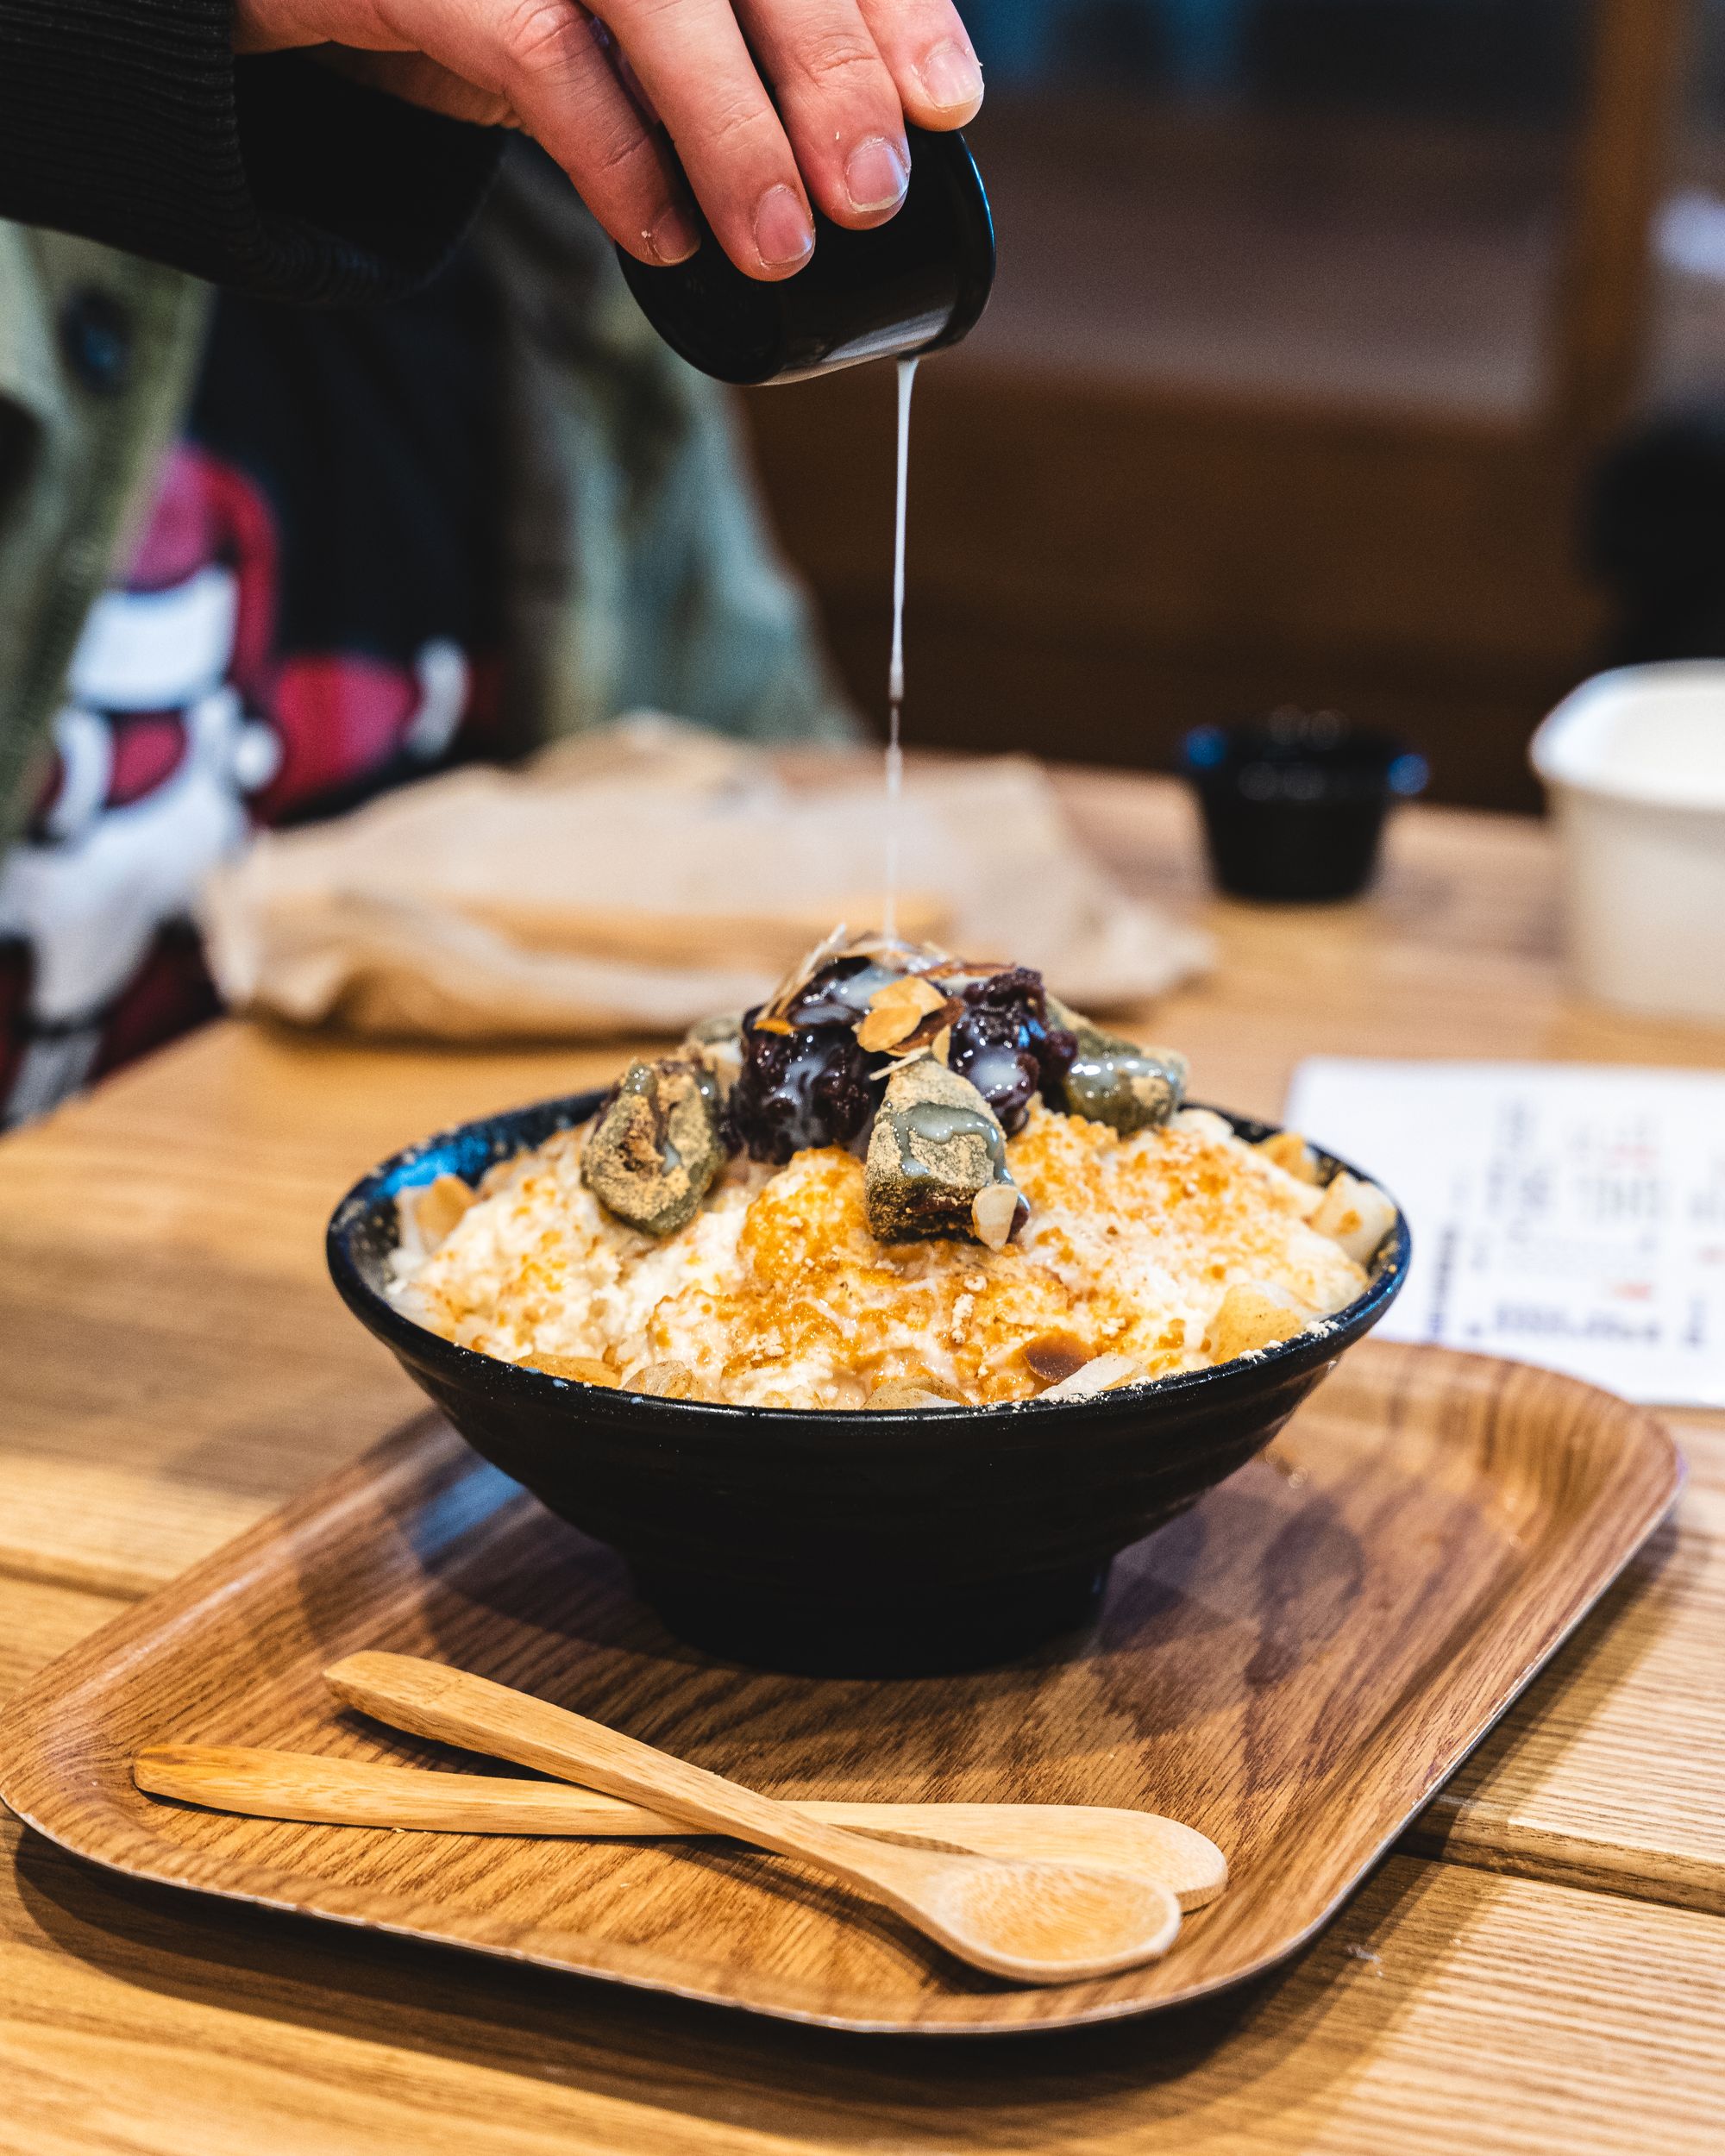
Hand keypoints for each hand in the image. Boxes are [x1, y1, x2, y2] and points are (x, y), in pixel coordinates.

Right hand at [235, 1, 983, 279]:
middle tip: (871, 191)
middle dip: (831, 70)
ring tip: (780, 244)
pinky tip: (661, 231)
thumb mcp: (626, 11)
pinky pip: (537, 49)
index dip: (890, 4)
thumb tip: (863, 150)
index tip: (948, 101)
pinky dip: (614, 154)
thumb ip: (725, 43)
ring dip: (732, 127)